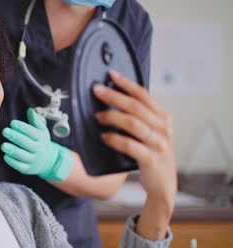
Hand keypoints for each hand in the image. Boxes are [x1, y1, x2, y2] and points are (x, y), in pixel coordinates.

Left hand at [1, 108, 72, 181]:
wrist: (47, 160)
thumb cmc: (40, 142)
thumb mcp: (41, 130)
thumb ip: (35, 120)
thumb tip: (30, 110)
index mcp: (41, 138)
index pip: (32, 132)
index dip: (22, 127)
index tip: (12, 123)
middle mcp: (39, 150)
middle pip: (27, 143)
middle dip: (16, 137)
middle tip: (5, 131)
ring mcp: (34, 160)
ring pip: (23, 155)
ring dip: (13, 150)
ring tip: (3, 145)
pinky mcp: (28, 169)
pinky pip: (20, 166)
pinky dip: (12, 161)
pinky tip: (6, 155)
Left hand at [94, 70, 176, 238]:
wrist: (163, 186)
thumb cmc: (152, 155)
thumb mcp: (150, 134)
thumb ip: (138, 118)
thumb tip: (113, 100)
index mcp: (162, 118)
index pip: (144, 95)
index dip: (127, 83)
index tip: (111, 74)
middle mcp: (162, 128)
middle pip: (136, 106)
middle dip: (115, 96)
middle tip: (97, 90)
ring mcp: (158, 144)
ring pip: (133, 123)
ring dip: (113, 117)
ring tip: (97, 116)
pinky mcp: (151, 159)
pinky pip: (130, 145)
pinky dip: (115, 139)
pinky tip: (104, 137)